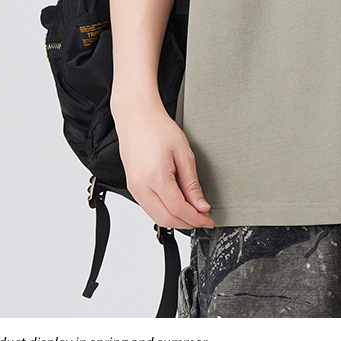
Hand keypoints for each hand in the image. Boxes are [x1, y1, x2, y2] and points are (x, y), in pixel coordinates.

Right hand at [113, 99, 215, 229]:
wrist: (137, 117)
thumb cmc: (158, 128)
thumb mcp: (183, 153)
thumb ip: (192, 183)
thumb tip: (201, 205)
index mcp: (156, 177)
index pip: (179, 209)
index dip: (196, 218)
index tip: (208, 220)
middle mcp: (141, 186)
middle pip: (166, 218)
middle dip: (187, 223)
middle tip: (203, 220)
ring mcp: (134, 188)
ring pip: (156, 217)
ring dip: (176, 220)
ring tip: (193, 214)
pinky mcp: (132, 187)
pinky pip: (149, 208)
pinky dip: (164, 212)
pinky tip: (177, 207)